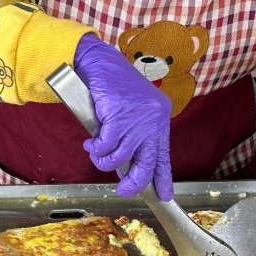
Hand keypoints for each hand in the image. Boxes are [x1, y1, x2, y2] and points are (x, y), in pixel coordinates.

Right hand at [73, 33, 173, 199]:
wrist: (98, 61)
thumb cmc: (112, 85)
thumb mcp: (130, 112)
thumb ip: (132, 136)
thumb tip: (127, 166)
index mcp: (159, 119)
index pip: (163, 155)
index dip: (163, 178)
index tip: (164, 194)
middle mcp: (152, 119)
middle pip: (147, 163)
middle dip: (134, 183)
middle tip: (123, 191)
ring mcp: (136, 117)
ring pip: (121, 157)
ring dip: (104, 161)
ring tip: (95, 154)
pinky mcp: (118, 114)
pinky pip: (106, 145)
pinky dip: (96, 149)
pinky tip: (91, 144)